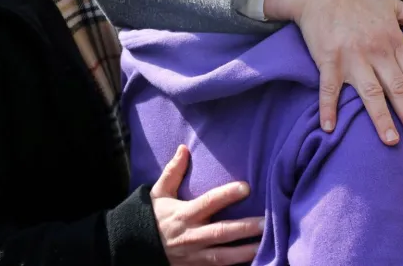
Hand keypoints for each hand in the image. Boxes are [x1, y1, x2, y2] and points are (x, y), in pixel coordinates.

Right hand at [151, 146, 263, 264]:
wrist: (136, 248)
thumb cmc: (152, 217)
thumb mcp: (158, 193)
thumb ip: (173, 172)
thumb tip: (184, 148)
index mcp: (183, 214)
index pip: (208, 202)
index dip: (227, 195)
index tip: (246, 187)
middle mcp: (191, 236)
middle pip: (222, 232)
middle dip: (245, 228)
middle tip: (267, 221)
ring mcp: (194, 255)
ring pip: (224, 256)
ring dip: (245, 251)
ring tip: (266, 244)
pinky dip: (235, 264)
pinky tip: (254, 259)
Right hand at [265, 0, 402, 145]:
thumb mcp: (391, 2)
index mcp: (393, 40)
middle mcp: (376, 52)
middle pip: (398, 89)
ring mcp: (352, 58)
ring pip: (371, 93)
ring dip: (382, 118)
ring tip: (392, 140)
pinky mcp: (329, 61)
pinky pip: (329, 89)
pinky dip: (329, 108)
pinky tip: (330, 128)